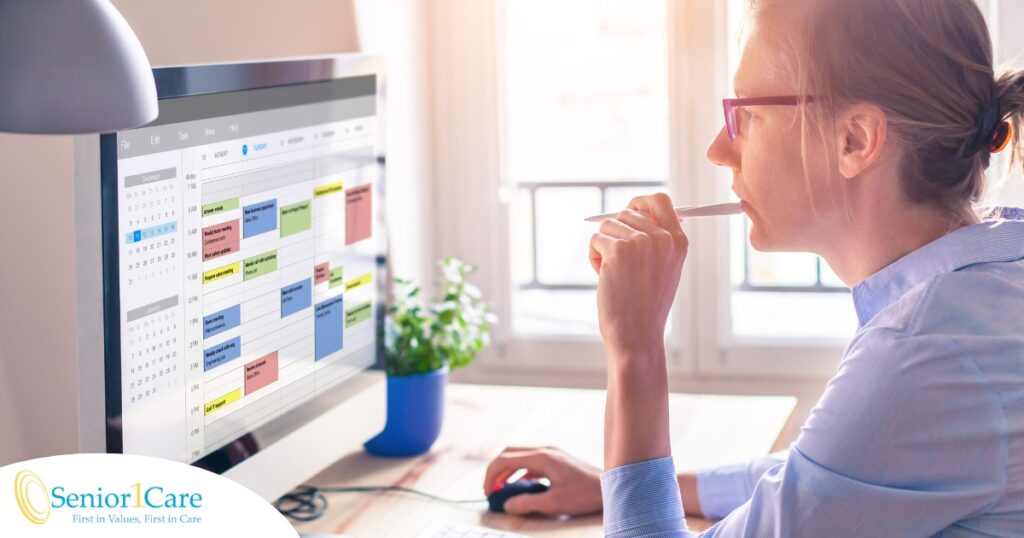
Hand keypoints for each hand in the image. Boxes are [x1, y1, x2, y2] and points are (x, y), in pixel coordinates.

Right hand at [482, 446, 602, 515]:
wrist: (611, 487)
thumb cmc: (585, 494)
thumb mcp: (553, 503)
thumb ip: (527, 503)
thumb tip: (507, 505)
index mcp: (541, 457)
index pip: (505, 459)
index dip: (491, 475)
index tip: (487, 492)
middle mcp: (545, 450)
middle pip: (509, 453)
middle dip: (496, 471)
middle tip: (490, 489)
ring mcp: (551, 453)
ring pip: (520, 457)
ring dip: (507, 472)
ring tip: (501, 490)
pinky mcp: (557, 460)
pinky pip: (531, 462)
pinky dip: (520, 473)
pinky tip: (522, 488)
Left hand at [589, 193, 687, 356]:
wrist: (637, 334)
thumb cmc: (646, 306)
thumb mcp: (664, 269)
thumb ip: (656, 240)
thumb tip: (635, 211)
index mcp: (678, 241)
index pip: (660, 200)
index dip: (640, 202)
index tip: (629, 211)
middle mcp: (662, 238)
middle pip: (626, 212)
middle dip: (615, 234)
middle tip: (618, 263)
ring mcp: (640, 242)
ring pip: (608, 226)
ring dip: (603, 247)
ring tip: (614, 274)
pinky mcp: (618, 250)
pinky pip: (595, 240)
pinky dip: (594, 258)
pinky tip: (604, 278)